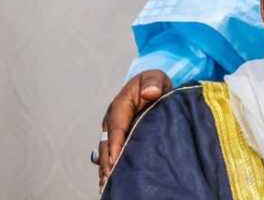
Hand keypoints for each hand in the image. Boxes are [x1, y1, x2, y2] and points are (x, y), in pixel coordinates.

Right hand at [97, 70, 170, 186]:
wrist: (152, 87)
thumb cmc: (153, 83)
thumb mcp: (156, 78)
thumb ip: (153, 83)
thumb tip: (150, 92)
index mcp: (119, 106)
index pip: (116, 127)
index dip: (116, 144)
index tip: (115, 161)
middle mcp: (112, 120)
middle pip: (108, 143)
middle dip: (108, 162)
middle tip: (109, 180)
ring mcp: (113, 131)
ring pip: (107, 151)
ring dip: (107, 168)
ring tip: (107, 185)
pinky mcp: (118, 139)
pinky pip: (112, 154)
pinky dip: (110, 167)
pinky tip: (110, 182)